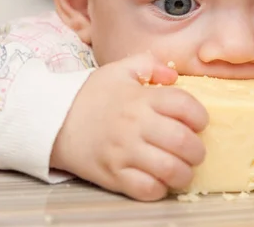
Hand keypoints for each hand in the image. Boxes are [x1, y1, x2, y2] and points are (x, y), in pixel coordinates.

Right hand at [50, 53, 208, 200]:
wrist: (53, 120)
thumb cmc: (91, 95)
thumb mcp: (119, 70)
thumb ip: (149, 64)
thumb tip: (173, 75)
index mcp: (141, 98)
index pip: (185, 106)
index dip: (200, 116)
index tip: (198, 122)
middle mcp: (135, 125)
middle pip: (183, 141)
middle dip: (197, 149)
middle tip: (194, 149)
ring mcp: (124, 152)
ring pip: (170, 169)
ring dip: (184, 172)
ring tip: (182, 168)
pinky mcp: (113, 175)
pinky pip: (147, 189)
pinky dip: (160, 188)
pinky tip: (160, 180)